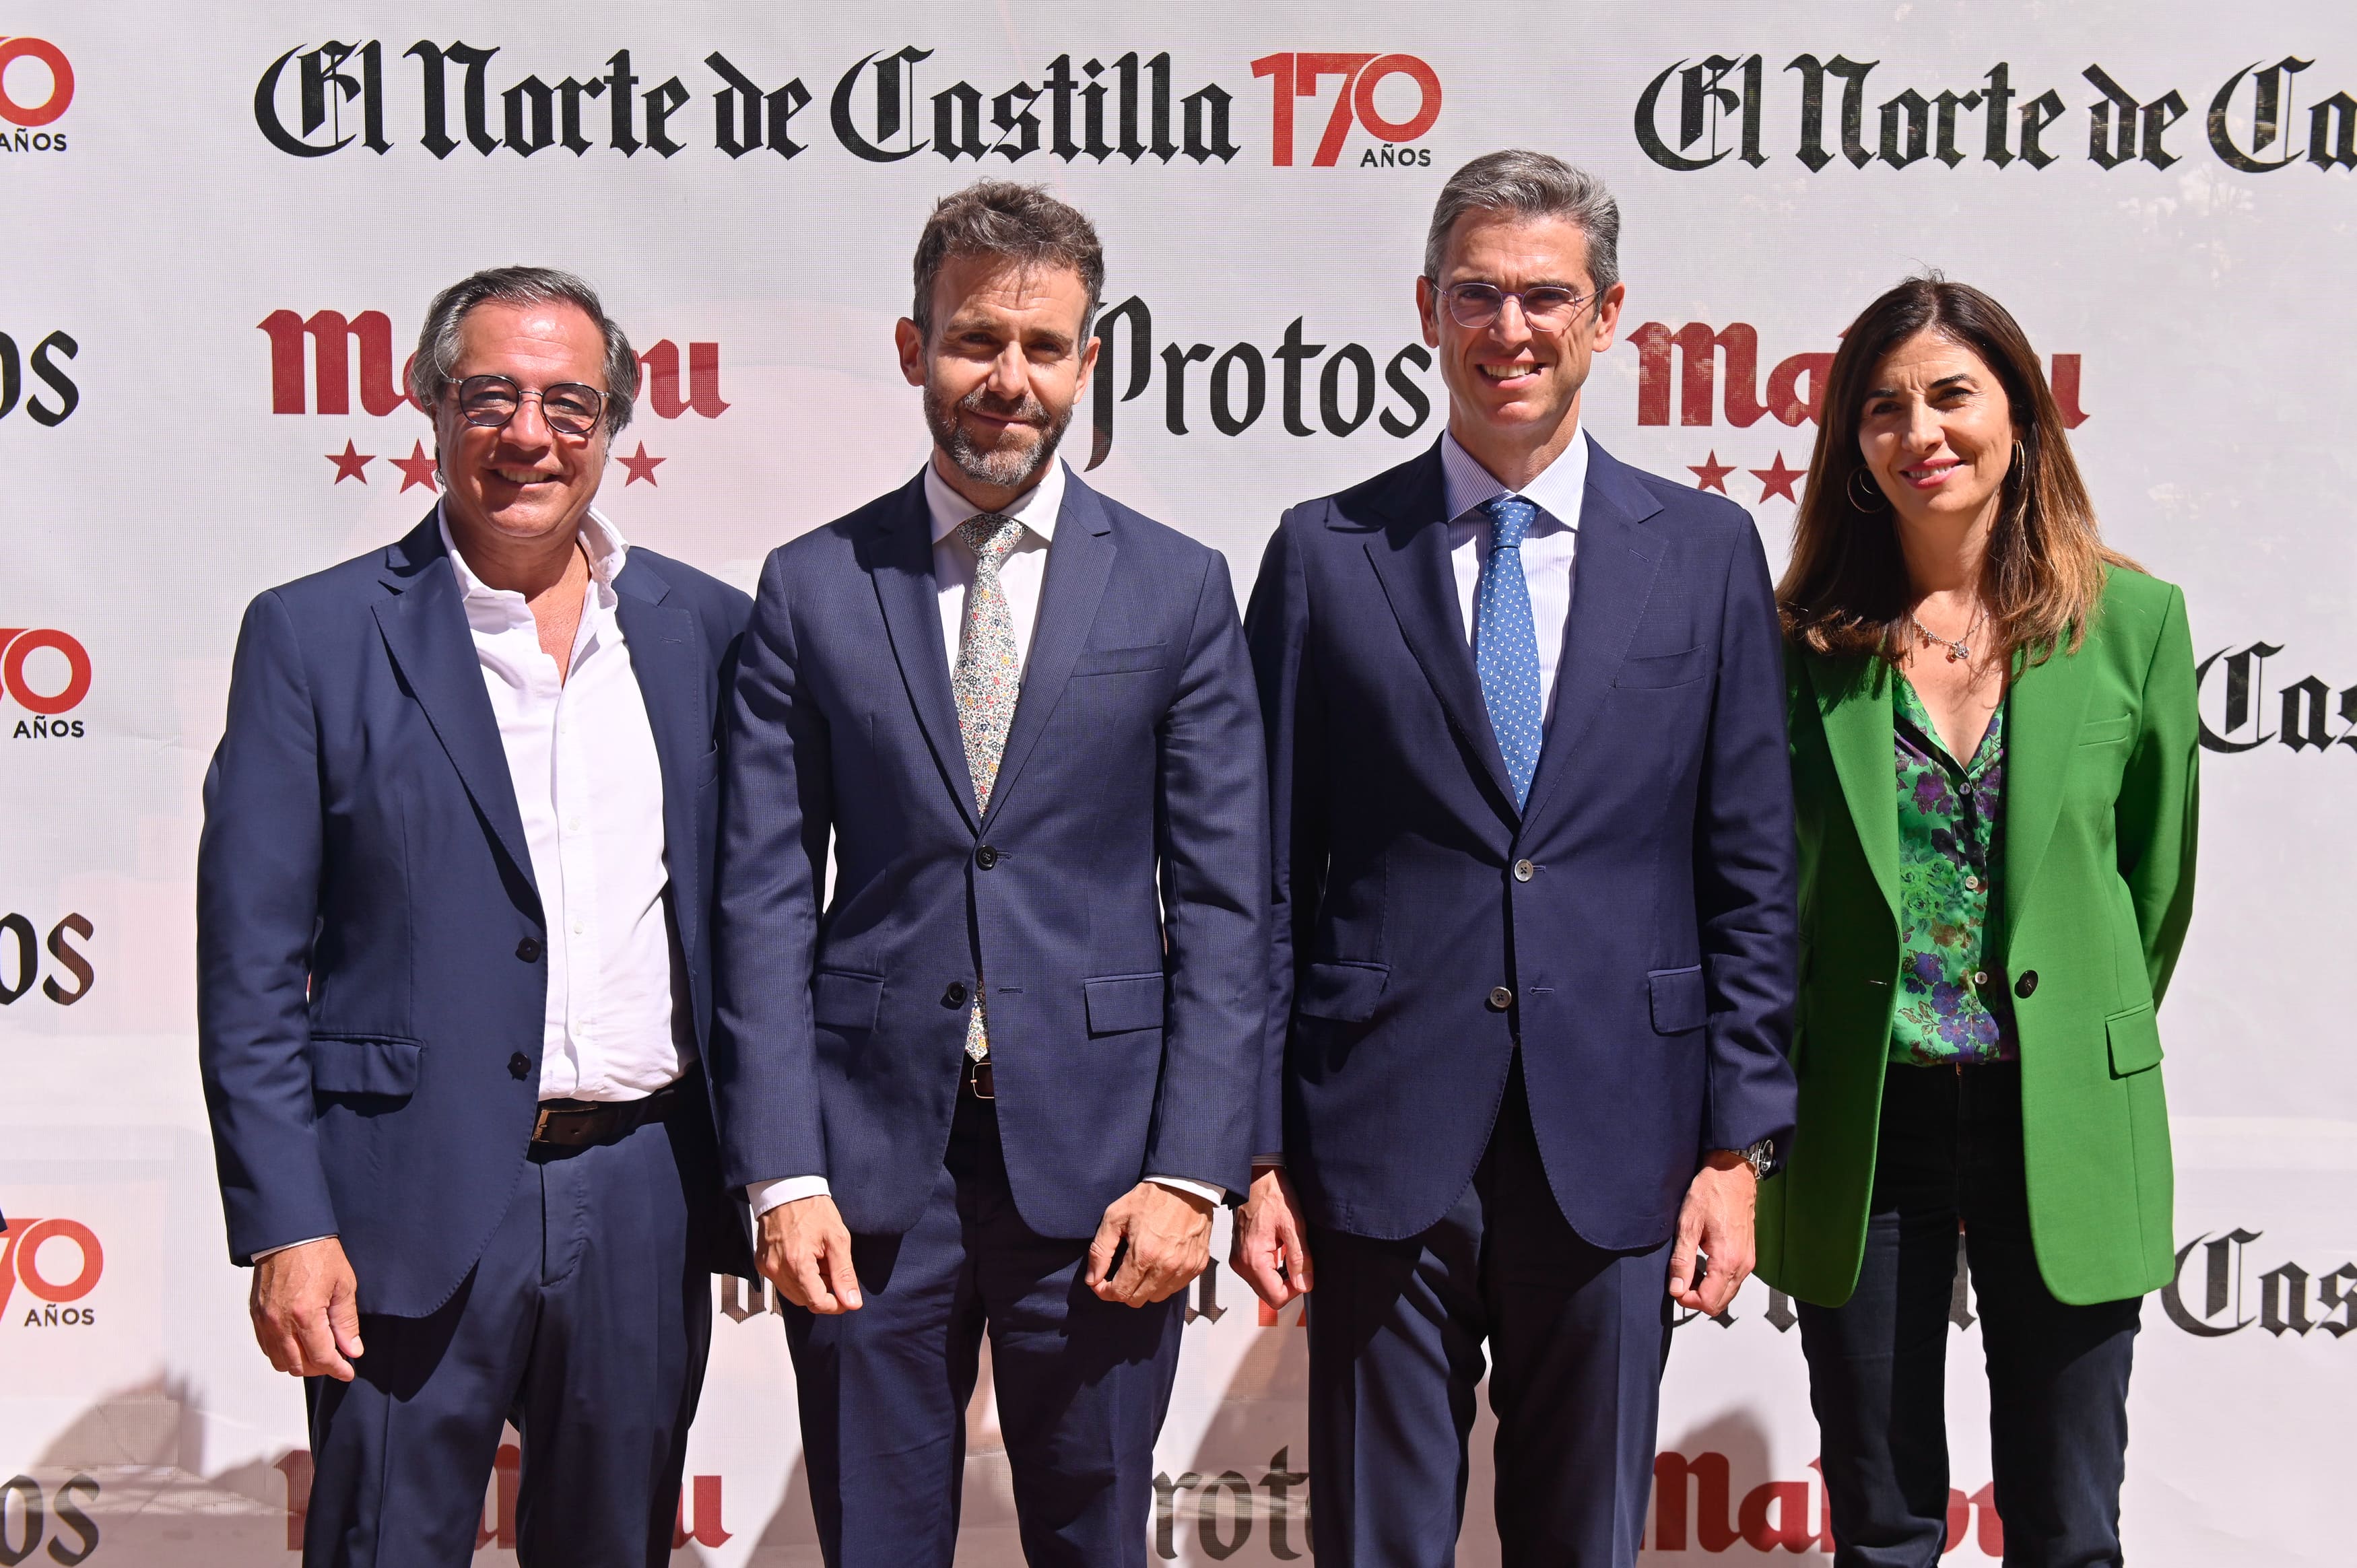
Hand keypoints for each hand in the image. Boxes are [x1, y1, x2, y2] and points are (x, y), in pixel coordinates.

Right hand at [250, 1237, 363, 1380]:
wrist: (289, 1234)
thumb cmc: (318, 1254)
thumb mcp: (344, 1286)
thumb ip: (346, 1322)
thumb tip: (352, 1350)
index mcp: (305, 1314)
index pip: (322, 1357)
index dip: (338, 1368)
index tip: (347, 1372)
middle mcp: (280, 1322)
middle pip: (298, 1365)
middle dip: (320, 1368)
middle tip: (336, 1360)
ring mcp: (264, 1320)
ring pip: (280, 1361)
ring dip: (300, 1363)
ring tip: (318, 1352)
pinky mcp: (256, 1315)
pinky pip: (266, 1347)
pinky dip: (283, 1352)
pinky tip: (298, 1343)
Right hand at [757, 1195, 863, 1313]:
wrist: (787, 1189)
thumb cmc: (812, 1208)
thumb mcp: (838, 1239)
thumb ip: (844, 1274)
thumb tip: (852, 1301)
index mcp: (797, 1264)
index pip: (817, 1303)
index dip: (835, 1305)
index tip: (846, 1298)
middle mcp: (777, 1269)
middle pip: (805, 1300)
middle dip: (824, 1293)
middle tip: (834, 1271)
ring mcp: (767, 1267)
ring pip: (793, 1294)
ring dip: (810, 1286)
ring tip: (821, 1262)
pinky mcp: (762, 1263)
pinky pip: (782, 1282)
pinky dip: (797, 1278)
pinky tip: (807, 1259)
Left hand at [1088, 1181, 1214, 1306]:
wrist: (1185, 1186)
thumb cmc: (1149, 1199)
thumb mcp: (1115, 1217)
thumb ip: (1100, 1250)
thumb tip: (1093, 1279)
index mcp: (1144, 1254)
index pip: (1120, 1293)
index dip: (1105, 1291)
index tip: (1101, 1282)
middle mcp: (1167, 1266)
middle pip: (1137, 1300)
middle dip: (1123, 1291)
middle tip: (1119, 1274)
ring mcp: (1185, 1267)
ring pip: (1157, 1297)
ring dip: (1144, 1288)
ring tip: (1141, 1266)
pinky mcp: (1197, 1265)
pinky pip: (1176, 1288)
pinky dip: (1164, 1282)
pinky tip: (1159, 1263)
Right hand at [1230, 1166, 1314, 1309]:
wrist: (1257, 1176)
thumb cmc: (1272, 1194)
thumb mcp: (1294, 1226)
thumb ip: (1300, 1259)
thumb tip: (1304, 1284)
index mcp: (1253, 1259)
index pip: (1275, 1298)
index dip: (1295, 1290)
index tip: (1303, 1273)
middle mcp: (1241, 1263)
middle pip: (1268, 1294)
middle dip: (1287, 1283)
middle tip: (1298, 1260)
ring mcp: (1239, 1259)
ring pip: (1264, 1285)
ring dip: (1280, 1275)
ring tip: (1288, 1250)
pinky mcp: (1240, 1254)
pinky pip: (1258, 1273)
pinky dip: (1272, 1267)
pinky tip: (1280, 1249)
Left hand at [1667, 1152, 1757, 1315]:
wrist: (1732, 1176)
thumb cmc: (1711, 1193)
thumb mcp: (1688, 1225)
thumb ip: (1682, 1261)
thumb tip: (1677, 1288)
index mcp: (1727, 1259)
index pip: (1709, 1301)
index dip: (1688, 1301)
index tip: (1675, 1288)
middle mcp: (1742, 1265)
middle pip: (1720, 1303)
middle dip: (1697, 1298)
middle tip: (1679, 1281)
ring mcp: (1748, 1261)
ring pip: (1727, 1294)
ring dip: (1707, 1290)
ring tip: (1689, 1270)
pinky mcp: (1748, 1256)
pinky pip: (1733, 1281)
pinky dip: (1717, 1281)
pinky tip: (1702, 1265)